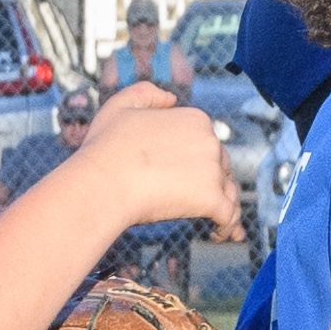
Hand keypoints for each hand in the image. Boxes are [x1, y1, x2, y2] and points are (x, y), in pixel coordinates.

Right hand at [78, 82, 242, 241]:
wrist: (101, 182)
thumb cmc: (105, 148)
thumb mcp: (120, 105)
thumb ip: (147, 94)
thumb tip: (171, 99)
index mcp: (195, 119)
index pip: (208, 142)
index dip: (199, 160)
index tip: (185, 175)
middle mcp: (210, 141)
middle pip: (221, 166)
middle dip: (211, 182)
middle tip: (194, 200)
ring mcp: (212, 171)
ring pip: (228, 191)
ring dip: (222, 205)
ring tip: (211, 220)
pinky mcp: (211, 199)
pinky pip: (229, 216)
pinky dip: (226, 227)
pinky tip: (216, 235)